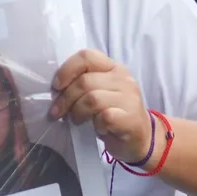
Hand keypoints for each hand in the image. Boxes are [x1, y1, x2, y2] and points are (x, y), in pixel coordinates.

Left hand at [50, 49, 153, 164]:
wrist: (141, 139)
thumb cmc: (113, 113)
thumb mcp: (98, 92)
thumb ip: (82, 84)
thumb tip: (55, 89)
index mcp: (112, 67)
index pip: (86, 56)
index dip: (66, 70)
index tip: (56, 87)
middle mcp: (123, 78)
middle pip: (85, 81)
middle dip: (65, 98)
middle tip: (57, 112)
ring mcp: (130, 97)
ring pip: (92, 99)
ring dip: (77, 112)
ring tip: (76, 120)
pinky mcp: (131, 117)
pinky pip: (104, 116)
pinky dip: (95, 124)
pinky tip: (98, 129)